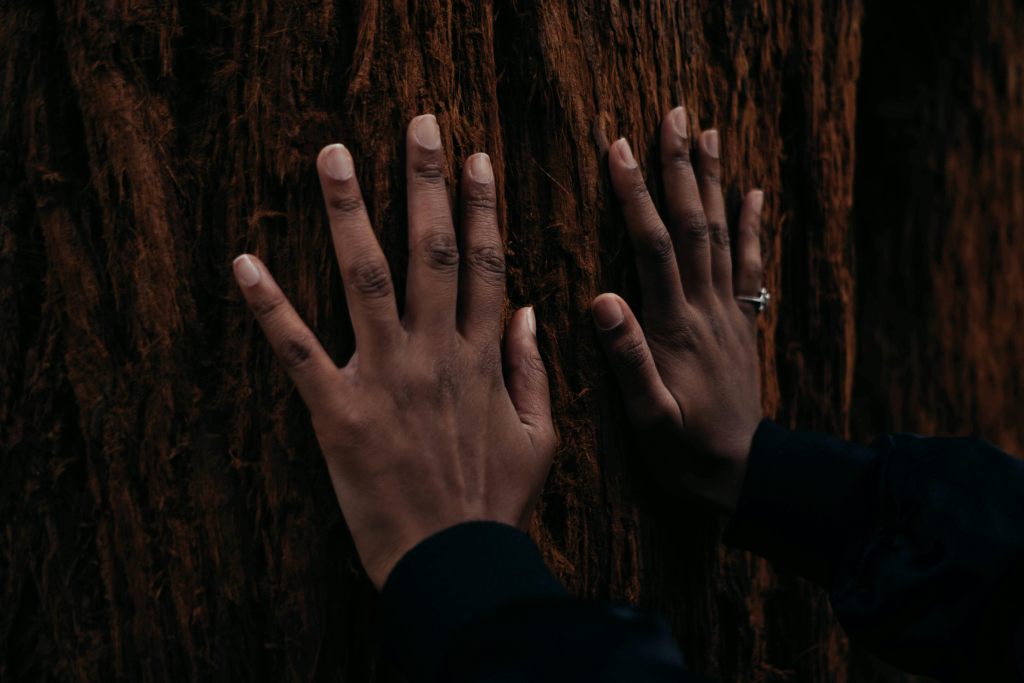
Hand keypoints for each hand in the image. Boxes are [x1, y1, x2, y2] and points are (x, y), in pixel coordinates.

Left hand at [233, 115, 555, 587]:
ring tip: (333, 155)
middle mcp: (435, 353)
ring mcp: (385, 377)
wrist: (455, 562)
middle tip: (418, 124)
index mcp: (482, 358)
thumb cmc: (495, 502)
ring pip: (366, 279)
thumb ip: (534, 369)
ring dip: (348, 213)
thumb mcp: (540, 436)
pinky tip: (244, 262)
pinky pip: (299, 351)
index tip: (477, 158)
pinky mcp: (338, 411)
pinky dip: (270, 307)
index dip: (483, 207)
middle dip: (426, 182)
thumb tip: (533, 311)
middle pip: (432, 251)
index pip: (487, 264)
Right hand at [592, 107, 763, 511]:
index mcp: (674, 327)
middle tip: (675, 115)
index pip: (654, 247)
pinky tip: (755, 193)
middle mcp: (705, 310)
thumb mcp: (645, 417)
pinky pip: (752, 268)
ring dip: (716, 183)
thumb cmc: (683, 450)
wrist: (741, 474)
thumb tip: (601, 299)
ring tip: (710, 134)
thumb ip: (627, 359)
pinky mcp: (742, 325)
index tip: (620, 148)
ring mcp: (728, 314)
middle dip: (681, 169)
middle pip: (695, 226)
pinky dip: (754, 228)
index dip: (636, 196)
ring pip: (724, 236)